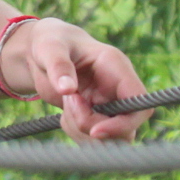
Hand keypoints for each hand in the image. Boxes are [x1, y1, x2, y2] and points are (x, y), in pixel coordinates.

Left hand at [0, 18, 150, 142]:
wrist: (40, 52)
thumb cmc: (50, 42)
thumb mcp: (50, 47)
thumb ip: (59, 66)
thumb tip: (67, 89)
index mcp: (117, 68)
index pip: (139, 105)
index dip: (124, 124)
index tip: (95, 130)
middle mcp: (118, 89)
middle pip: (126, 128)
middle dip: (93, 127)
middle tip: (69, 104)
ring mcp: (110, 105)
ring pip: (110, 137)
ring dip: (82, 130)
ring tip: (66, 103)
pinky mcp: (97, 116)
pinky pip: (94, 138)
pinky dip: (76, 132)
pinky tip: (65, 112)